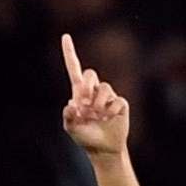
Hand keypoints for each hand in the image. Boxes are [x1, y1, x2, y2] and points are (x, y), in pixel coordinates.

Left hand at [61, 33, 129, 156]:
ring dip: (98, 104)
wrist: (103, 148)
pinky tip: (108, 119)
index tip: (65, 36)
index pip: (74, 69)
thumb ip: (68, 116)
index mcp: (79, 93)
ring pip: (104, 87)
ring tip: (97, 116)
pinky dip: (110, 111)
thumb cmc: (85, 137)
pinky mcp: (120, 103)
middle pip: (90, 73)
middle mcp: (93, 91)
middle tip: (83, 103)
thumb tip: (71, 103)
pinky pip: (116, 101)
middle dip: (86, 86)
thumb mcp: (72, 129)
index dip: (69, 53)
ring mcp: (108, 96)